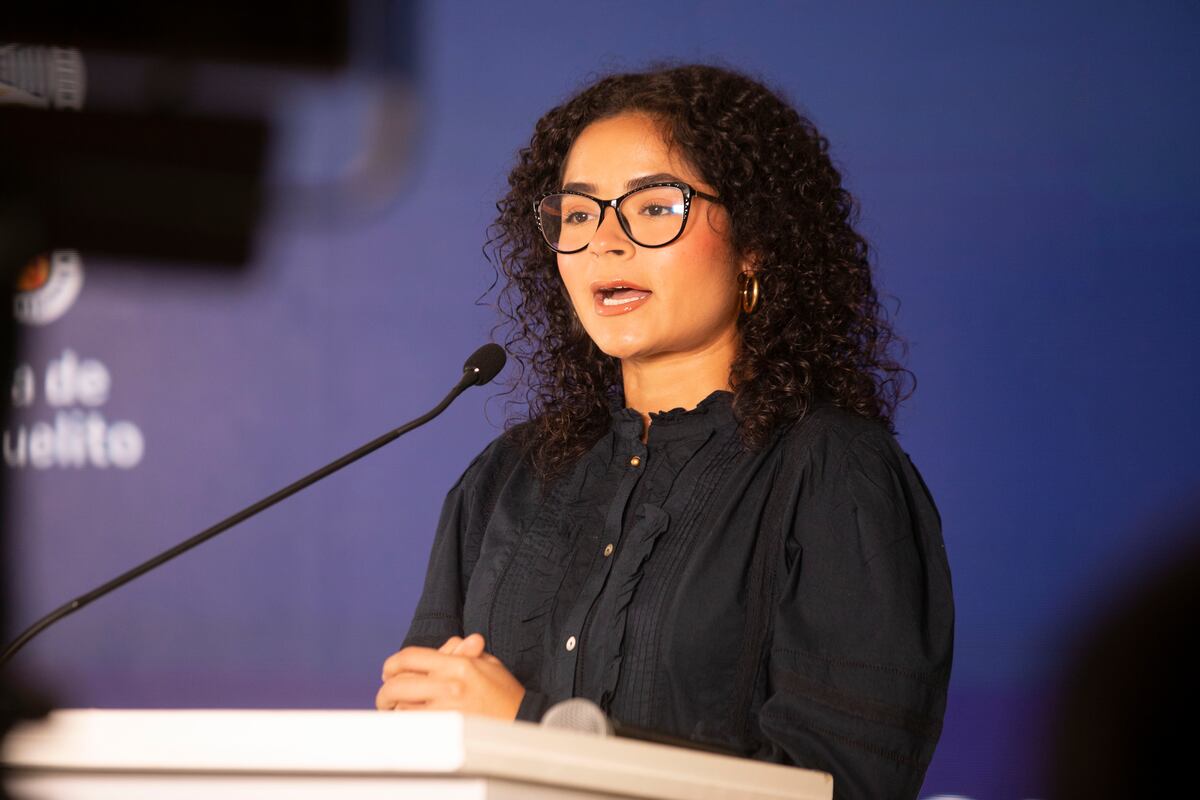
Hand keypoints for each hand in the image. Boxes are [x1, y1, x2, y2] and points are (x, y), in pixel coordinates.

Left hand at [375, 633, 524, 719]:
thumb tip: (447, 645)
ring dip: (395, 709)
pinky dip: (406, 723)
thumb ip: (464, 652)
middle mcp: (451, 685)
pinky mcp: (447, 729)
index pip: (412, 657)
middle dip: (386, 690)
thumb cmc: (507, 693)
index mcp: (460, 664)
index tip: (389, 671)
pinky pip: (414, 726)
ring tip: (396, 709)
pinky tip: (410, 722)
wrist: (523, 720)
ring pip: (402, 707)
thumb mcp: (487, 664)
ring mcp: (447, 709)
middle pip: (399, 684)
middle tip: (386, 695)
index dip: (393, 664)